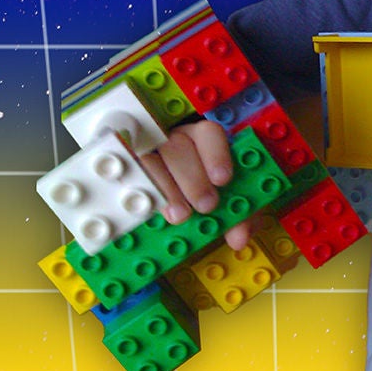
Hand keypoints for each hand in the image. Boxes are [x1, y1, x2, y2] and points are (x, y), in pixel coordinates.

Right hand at [139, 119, 256, 250]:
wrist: (183, 206)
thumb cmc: (210, 197)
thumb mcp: (231, 203)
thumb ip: (241, 215)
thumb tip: (238, 237)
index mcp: (203, 139)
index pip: (208, 133)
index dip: (216, 154)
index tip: (223, 179)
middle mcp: (174, 140)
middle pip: (178, 146)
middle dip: (193, 178)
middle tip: (206, 205)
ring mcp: (149, 153)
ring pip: (152, 160)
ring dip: (167, 188)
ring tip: (180, 215)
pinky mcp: (131, 170)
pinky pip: (132, 174)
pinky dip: (144, 191)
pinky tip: (153, 208)